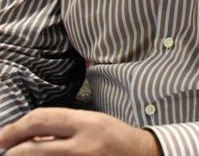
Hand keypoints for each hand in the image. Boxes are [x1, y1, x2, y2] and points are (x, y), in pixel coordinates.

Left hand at [0, 108, 161, 155]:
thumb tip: (25, 136)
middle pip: (31, 148)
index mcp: (86, 123)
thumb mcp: (92, 123)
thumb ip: (62, 127)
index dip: (14, 129)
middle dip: (11, 151)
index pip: (40, 120)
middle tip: (5, 150)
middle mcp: (83, 145)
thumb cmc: (115, 138)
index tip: (2, 137)